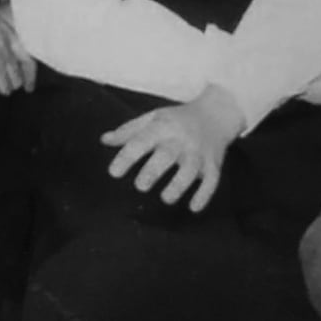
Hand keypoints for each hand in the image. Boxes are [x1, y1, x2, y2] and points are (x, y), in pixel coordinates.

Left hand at [99, 84, 244, 211]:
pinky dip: (204, 194)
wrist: (217, 113)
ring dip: (178, 185)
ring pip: (191, 170)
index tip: (113, 172)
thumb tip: (104, 140)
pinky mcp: (214, 164)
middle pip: (167, 155)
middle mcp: (181, 139)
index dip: (127, 156)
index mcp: (162, 127)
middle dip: (154, 171)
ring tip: (166, 198)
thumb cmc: (177, 119)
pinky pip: (212, 180)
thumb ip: (128, 131)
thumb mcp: (153, 118)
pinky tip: (193, 208)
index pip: (142, 140)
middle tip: (140, 186)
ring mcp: (199, 152)